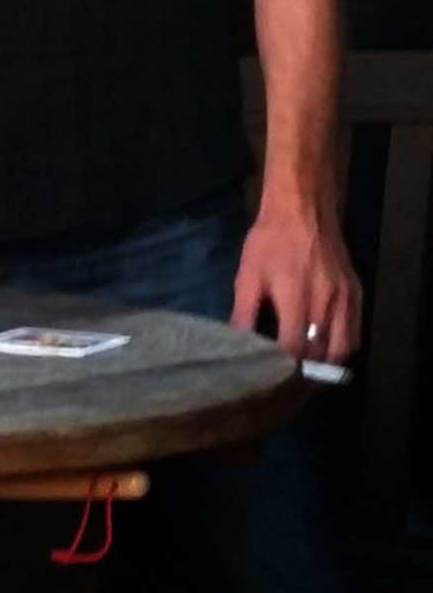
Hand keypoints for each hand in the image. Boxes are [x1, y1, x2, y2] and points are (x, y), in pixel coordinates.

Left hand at [232, 203, 361, 365]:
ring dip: (326, 363)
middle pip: (321, 353)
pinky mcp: (356, 292)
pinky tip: (326, 349)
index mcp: (295, 298)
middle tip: (289, 382)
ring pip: (343, 347)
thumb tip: (237, 344)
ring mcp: (345, 298)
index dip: (284, 368)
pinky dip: (343, 346)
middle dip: (306, 371)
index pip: (294, 348)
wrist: (303, 210)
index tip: (272, 378)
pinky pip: (355, 330)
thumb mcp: (247, 276)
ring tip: (307, 371)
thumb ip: (244, 313)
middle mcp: (325, 302)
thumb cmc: (269, 242)